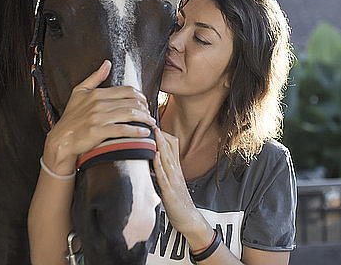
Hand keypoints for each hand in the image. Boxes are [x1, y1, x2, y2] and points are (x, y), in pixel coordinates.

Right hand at [42, 60, 155, 174]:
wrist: (60, 139)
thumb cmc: (71, 118)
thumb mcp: (79, 92)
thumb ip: (95, 78)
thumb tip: (106, 64)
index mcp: (96, 94)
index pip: (127, 91)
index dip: (140, 96)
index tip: (145, 102)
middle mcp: (98, 104)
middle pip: (131, 103)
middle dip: (145, 109)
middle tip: (150, 114)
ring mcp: (98, 118)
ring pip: (129, 114)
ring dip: (144, 119)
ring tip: (151, 123)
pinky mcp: (97, 132)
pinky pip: (122, 130)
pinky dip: (136, 131)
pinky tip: (144, 132)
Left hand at [153, 128, 213, 250]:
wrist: (189, 219)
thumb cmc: (178, 201)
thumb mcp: (170, 182)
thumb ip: (163, 170)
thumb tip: (150, 160)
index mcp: (175, 168)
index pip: (171, 146)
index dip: (163, 135)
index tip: (154, 123)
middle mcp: (176, 171)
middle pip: (170, 148)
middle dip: (161, 134)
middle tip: (152, 120)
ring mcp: (174, 180)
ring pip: (167, 158)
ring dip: (160, 144)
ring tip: (154, 132)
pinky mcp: (170, 191)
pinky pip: (164, 176)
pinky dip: (159, 164)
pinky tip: (155, 156)